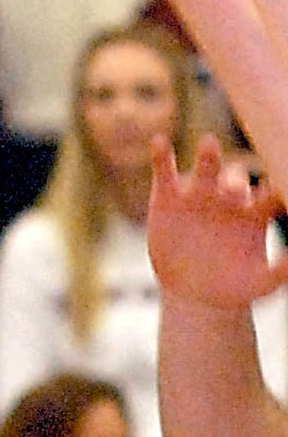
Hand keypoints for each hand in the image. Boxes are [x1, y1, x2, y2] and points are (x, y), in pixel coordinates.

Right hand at [148, 134, 287, 309]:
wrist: (194, 294)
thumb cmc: (235, 287)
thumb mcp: (262, 283)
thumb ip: (282, 270)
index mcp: (256, 213)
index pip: (270, 195)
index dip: (273, 192)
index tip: (274, 193)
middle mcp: (230, 197)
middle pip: (237, 178)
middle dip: (236, 180)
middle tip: (236, 191)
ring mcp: (199, 193)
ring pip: (206, 168)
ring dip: (208, 156)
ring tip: (209, 145)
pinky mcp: (167, 195)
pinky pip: (164, 170)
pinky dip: (161, 155)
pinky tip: (160, 142)